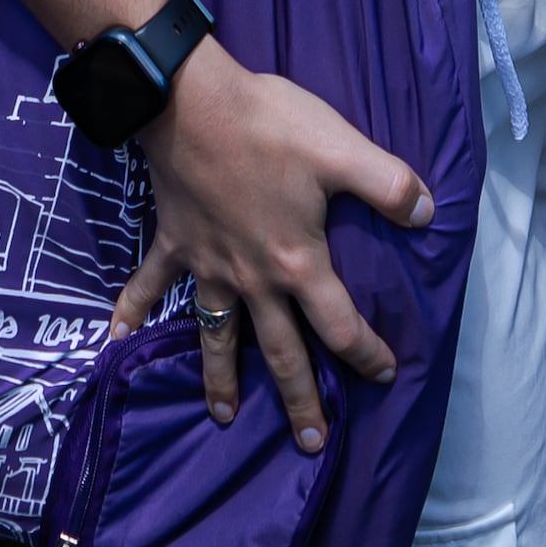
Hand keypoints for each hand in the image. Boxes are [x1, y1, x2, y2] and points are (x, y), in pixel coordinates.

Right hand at [116, 46, 427, 455]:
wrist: (190, 102)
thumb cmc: (270, 125)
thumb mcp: (344, 149)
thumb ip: (390, 185)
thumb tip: (430, 215)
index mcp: (297, 262)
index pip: (340, 323)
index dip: (366, 353)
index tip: (384, 376)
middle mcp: (253, 279)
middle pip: (281, 352)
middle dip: (300, 401)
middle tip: (311, 443)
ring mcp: (209, 266)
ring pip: (218, 336)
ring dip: (221, 379)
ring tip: (223, 417)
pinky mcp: (174, 243)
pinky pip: (149, 286)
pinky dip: (131, 311)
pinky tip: (115, 338)